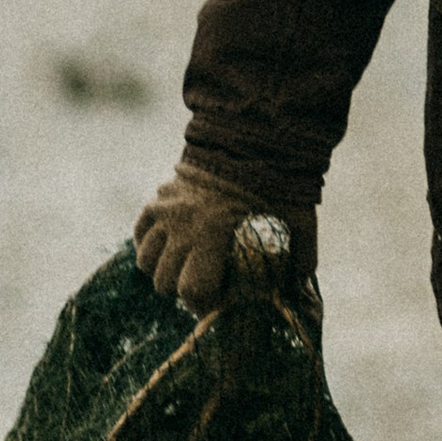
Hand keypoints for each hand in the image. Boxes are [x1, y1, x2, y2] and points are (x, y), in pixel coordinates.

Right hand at [134, 159, 314, 308]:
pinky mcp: (158, 198)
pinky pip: (139, 233)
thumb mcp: (299, 218)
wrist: (253, 135)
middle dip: (184, 291)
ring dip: (163, 270)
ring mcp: (166, 211)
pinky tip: (169, 247)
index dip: (205, 305)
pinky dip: (149, 245)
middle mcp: (183, 225)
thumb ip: (302, 254)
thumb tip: (300, 284)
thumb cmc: (280, 180)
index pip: (192, 291)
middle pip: (164, 283)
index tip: (218, 304)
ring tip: (184, 267)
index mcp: (214, 233)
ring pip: (146, 262)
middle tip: (203, 285)